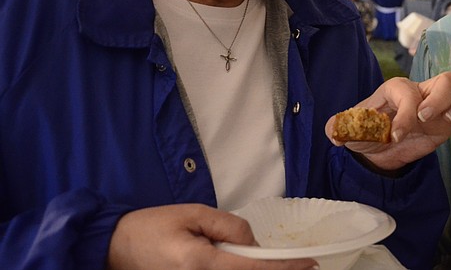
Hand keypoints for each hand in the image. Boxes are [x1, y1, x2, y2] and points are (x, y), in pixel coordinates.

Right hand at [107, 204, 316, 269]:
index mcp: (199, 263)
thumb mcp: (194, 214)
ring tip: (261, 258)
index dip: (284, 268)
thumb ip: (229, 228)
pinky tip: (244, 263)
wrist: (114, 247)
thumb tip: (255, 245)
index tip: (310, 265)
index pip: (252, 269)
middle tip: (297, 264)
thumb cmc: (151, 226)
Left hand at [324, 72, 450, 170]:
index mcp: (397, 89)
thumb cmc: (368, 132)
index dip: (405, 114)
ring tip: (449, 122)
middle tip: (426, 120)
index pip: (408, 92)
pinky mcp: (450, 118)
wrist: (381, 148)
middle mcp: (421, 91)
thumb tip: (334, 131)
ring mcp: (438, 103)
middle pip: (445, 78)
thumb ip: (341, 127)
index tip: (397, 136)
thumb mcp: (351, 131)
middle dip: (440, 99)